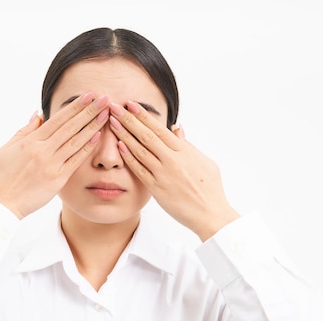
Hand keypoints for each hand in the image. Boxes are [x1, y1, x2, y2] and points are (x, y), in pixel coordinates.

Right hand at [0, 93, 109, 218]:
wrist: (4, 203)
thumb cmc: (4, 175)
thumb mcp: (8, 148)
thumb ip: (25, 131)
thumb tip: (37, 114)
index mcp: (30, 141)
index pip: (57, 119)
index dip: (74, 106)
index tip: (88, 96)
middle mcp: (42, 150)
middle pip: (70, 127)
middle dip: (88, 111)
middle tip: (104, 99)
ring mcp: (51, 164)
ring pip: (76, 141)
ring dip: (92, 126)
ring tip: (105, 114)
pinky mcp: (58, 179)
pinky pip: (75, 161)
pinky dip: (86, 148)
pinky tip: (97, 136)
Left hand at [109, 101, 239, 240]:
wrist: (210, 214)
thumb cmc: (210, 188)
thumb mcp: (203, 161)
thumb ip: (187, 144)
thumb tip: (176, 127)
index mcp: (184, 151)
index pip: (159, 128)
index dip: (143, 115)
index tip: (130, 104)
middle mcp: (172, 160)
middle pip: (146, 135)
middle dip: (128, 119)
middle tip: (114, 107)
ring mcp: (163, 174)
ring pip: (140, 150)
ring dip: (124, 135)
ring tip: (112, 122)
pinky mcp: (157, 188)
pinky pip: (140, 170)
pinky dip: (129, 157)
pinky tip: (118, 146)